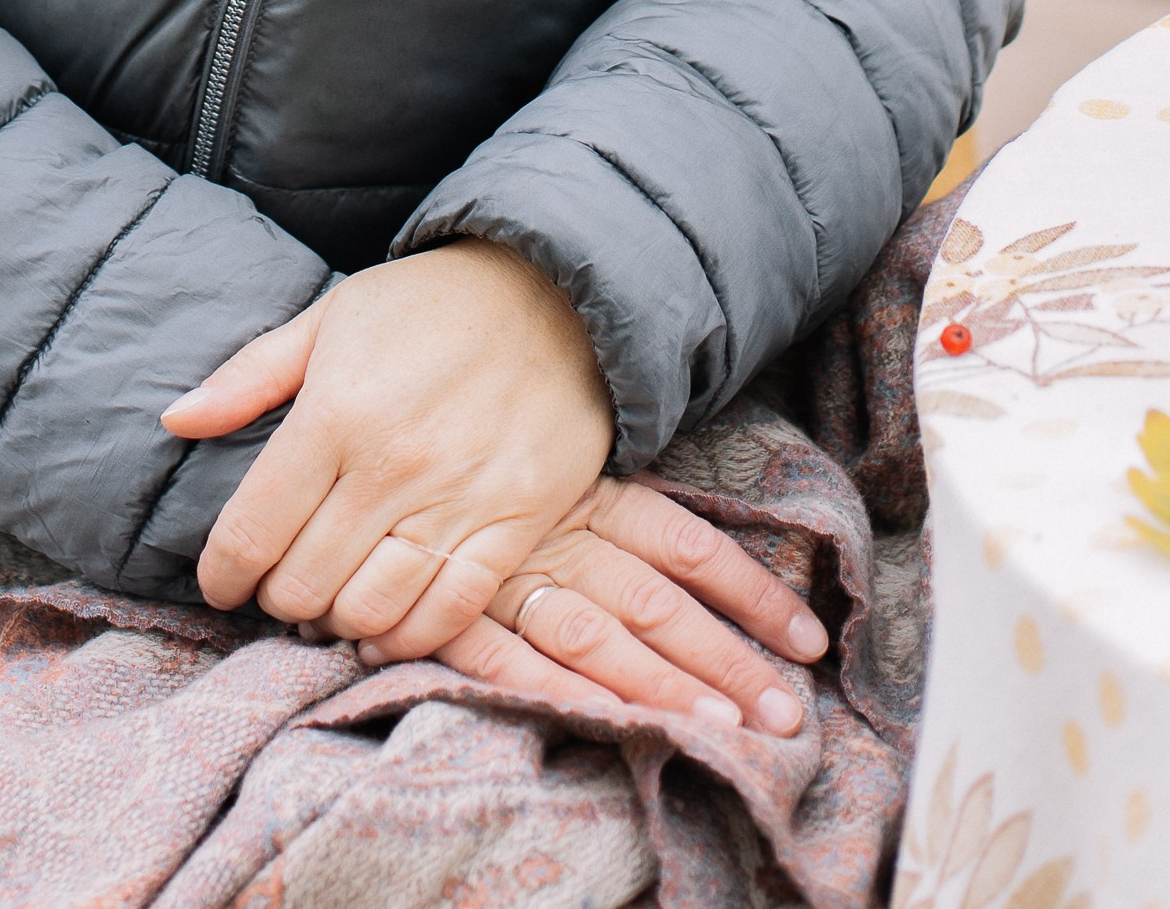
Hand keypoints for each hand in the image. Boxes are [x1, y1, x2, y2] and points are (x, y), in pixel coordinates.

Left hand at [163, 241, 612, 650]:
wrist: (553, 289)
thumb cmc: (428, 304)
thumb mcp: (329, 319)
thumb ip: (249, 376)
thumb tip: (175, 419)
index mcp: (335, 413)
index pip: (251, 531)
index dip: (222, 574)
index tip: (221, 582)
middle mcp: (391, 466)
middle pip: (303, 584)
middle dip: (275, 599)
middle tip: (278, 587)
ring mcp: (456, 500)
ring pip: (369, 611)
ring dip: (335, 622)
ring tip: (328, 604)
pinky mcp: (514, 524)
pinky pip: (447, 614)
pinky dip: (405, 636)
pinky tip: (384, 623)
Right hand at [366, 470, 824, 737]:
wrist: (359, 441)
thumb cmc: (468, 437)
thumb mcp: (547, 444)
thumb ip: (608, 487)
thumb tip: (695, 539)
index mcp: (588, 493)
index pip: (685, 545)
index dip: (749, 592)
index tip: (809, 639)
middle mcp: (558, 534)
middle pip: (656, 603)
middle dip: (724, 659)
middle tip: (784, 714)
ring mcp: (505, 576)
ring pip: (596, 637)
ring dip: (659, 686)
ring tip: (722, 732)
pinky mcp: (452, 610)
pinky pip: (509, 660)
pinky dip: (558, 691)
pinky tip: (609, 722)